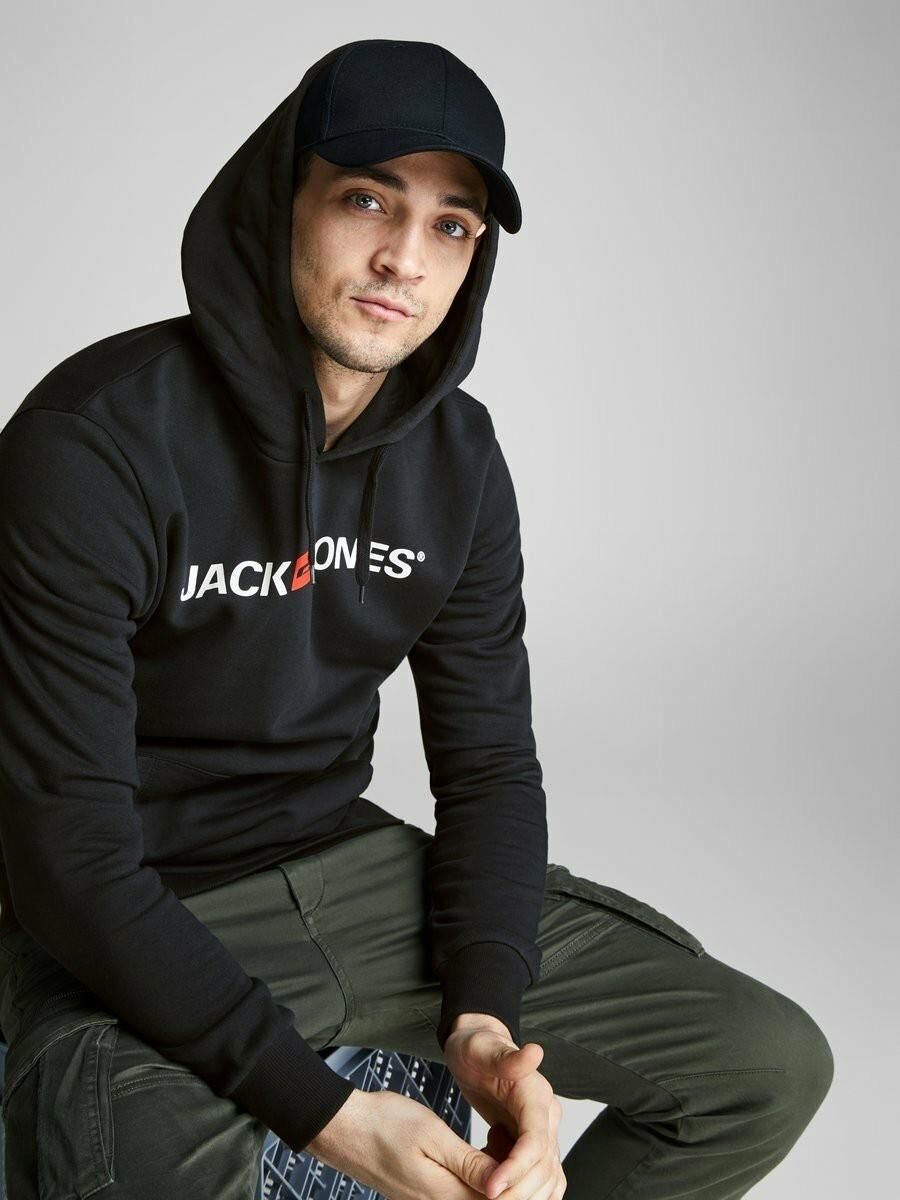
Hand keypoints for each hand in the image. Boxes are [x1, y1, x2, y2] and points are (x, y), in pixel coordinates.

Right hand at [308, 1086, 504, 1199]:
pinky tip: (481, 1150)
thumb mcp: (432, 1134)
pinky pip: (461, 1193)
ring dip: (494, 1176)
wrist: (344, 1129)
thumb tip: (502, 1181)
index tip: (524, 1146)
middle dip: (509, 1178)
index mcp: (444, 1195)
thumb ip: (468, 1162)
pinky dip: (478, 1175)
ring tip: (499, 1140)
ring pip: (477, 1198)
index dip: (518, 1179)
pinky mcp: (424, 1195)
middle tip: (511, 1140)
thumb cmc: (384, 1124)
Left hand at [443, 1014, 565, 1199]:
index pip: (536, 1142)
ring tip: (491, 1199)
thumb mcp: (481, 1048)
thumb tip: (535, 1053)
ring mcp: (542, 1130)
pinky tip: (503, 1192)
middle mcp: (546, 1115)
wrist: (477, 1048)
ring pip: (547, 1177)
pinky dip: (530, 1191)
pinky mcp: (533, 1141)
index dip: (517, 1169)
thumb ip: (508, 1058)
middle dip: (518, 1191)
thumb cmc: (476, 1048)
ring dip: (525, 1196)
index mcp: (536, 1095)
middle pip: (545, 1167)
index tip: (491, 1189)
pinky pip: (542, 1176)